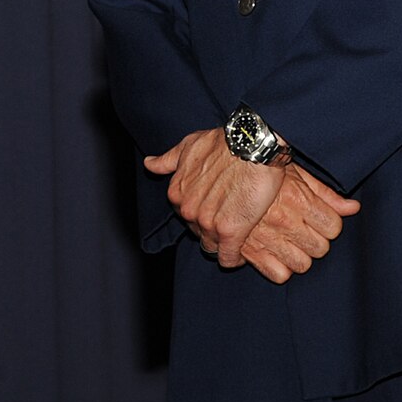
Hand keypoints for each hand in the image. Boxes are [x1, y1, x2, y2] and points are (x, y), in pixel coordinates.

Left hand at [144, 127, 284, 268]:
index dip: (201, 215)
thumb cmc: (223, 143)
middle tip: (229, 220)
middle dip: (211, 229)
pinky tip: (241, 253)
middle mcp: (188, 211)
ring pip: (212, 247)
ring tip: (238, 236)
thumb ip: (169, 160)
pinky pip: (228, 258)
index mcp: (176, 194)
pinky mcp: (230, 232)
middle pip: (198, 233)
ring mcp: (208, 223)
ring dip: (223, 244)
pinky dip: (234, 258)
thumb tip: (149, 164)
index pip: (185, 217)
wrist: (253, 145)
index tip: (215, 212)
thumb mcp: (189, 146)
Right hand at [237, 166, 361, 282]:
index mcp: (297, 198)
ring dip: (298, 256)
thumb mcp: (294, 172)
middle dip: (314, 240)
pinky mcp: (246, 249)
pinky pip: (278, 275)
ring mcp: (265, 237)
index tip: (317, 219)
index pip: (334, 227)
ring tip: (286, 242)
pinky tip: (272, 254)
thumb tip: (353, 208)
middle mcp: (283, 220)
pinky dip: (276, 268)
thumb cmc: (258, 166)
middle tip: (300, 230)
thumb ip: (325, 193)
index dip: (328, 224)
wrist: (223, 163)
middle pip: (320, 248)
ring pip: (302, 264)